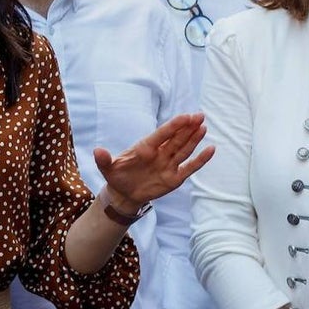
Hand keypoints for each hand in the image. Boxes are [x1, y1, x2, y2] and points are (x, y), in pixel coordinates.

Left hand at [93, 113, 213, 208]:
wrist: (123, 193)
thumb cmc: (116, 175)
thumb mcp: (108, 168)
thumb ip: (104, 160)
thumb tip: (97, 151)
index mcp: (144, 147)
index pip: (161, 134)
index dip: (173, 125)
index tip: (185, 116)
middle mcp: (159, 153)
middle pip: (176, 139)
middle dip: (188, 127)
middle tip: (199, 115)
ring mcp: (168, 165)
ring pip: (184, 150)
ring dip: (194, 139)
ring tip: (204, 127)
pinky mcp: (174, 178)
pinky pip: (189, 167)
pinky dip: (200, 159)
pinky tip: (211, 149)